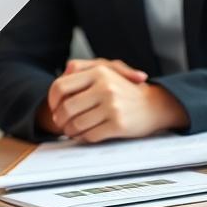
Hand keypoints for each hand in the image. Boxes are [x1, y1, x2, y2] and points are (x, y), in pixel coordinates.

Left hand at [42, 60, 187, 142]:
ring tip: (70, 130)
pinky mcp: (119, 124)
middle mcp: (105, 87)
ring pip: (77, 124)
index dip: (52, 99)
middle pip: (67, 108)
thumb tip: (64, 72)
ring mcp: (112, 106)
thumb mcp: (106, 71)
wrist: (154, 105)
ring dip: (70, 131)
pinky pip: (90, 135)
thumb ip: (83, 68)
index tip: (54, 107)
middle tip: (60, 123)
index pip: (61, 86)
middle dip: (60, 119)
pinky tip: (84, 135)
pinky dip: (83, 138)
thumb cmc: (125, 89)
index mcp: (98, 72)